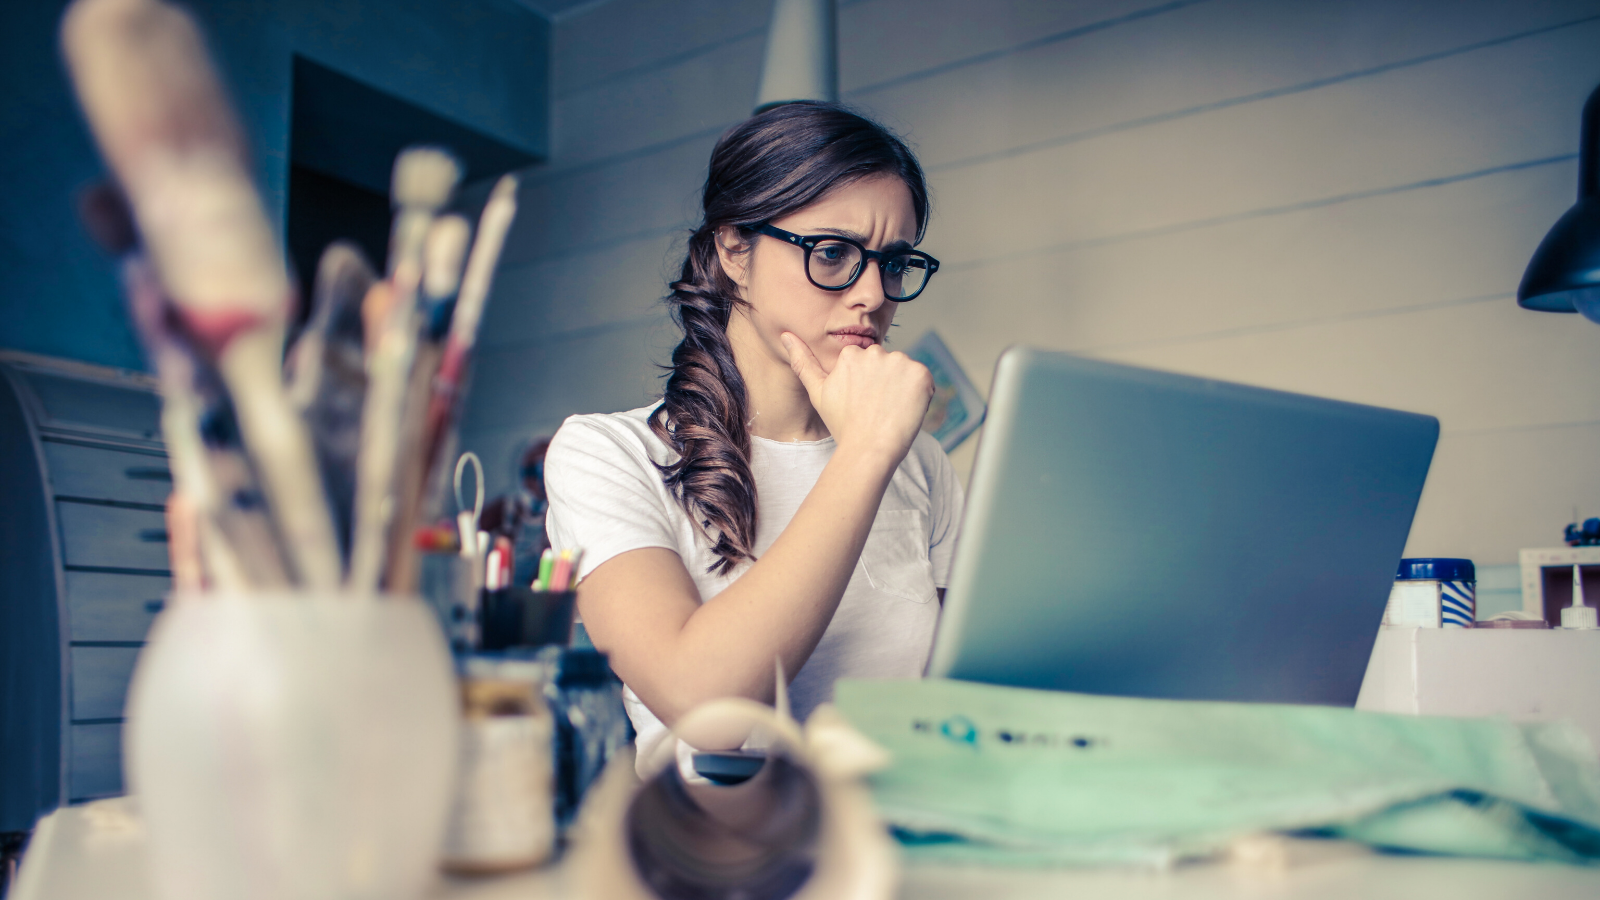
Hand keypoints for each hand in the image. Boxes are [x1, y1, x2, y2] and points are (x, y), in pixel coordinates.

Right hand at [781, 332, 932, 462]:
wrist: (868, 449)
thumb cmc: (843, 425)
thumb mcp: (818, 392)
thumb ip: (803, 361)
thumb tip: (785, 335)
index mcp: (851, 354)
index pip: (868, 365)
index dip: (868, 386)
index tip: (864, 404)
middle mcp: (876, 352)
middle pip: (887, 366)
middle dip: (886, 384)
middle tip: (877, 409)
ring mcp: (900, 362)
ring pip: (905, 373)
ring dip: (903, 388)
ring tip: (891, 411)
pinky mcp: (920, 374)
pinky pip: (924, 381)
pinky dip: (920, 395)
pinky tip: (906, 410)